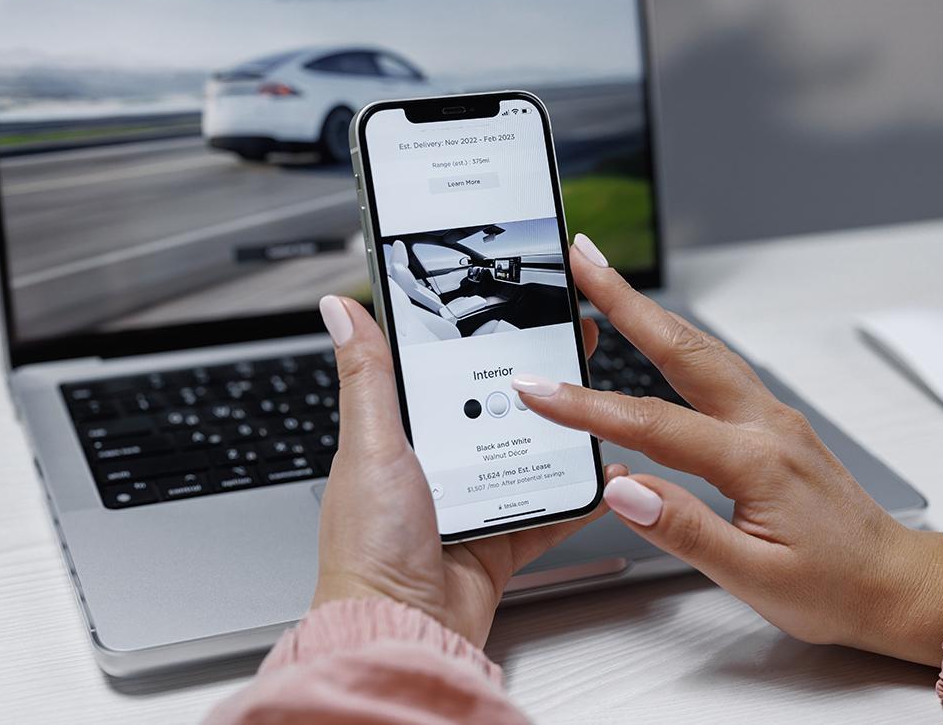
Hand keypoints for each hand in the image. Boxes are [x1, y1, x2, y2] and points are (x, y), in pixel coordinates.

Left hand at [311, 295, 624, 646]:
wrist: (402, 631)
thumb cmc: (369, 547)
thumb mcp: (371, 444)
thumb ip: (367, 376)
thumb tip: (341, 311)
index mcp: (398, 437)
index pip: (444, 375)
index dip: (477, 343)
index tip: (512, 316)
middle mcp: (436, 467)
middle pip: (494, 411)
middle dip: (532, 383)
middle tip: (571, 350)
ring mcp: (470, 504)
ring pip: (525, 457)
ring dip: (560, 436)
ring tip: (595, 404)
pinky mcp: (500, 541)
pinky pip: (548, 512)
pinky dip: (576, 498)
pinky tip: (601, 477)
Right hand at [511, 234, 942, 665]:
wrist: (896, 585)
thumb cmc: (836, 588)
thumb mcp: (756, 578)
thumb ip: (684, 528)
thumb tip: (622, 488)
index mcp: (755, 460)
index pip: (652, 424)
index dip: (587, 405)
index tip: (539, 388)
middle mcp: (765, 424)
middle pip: (682, 349)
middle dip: (626, 300)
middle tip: (583, 261)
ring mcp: (772, 417)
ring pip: (701, 350)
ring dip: (650, 312)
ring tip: (607, 282)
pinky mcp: (773, 424)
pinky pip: (716, 369)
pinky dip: (677, 341)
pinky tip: (657, 338)